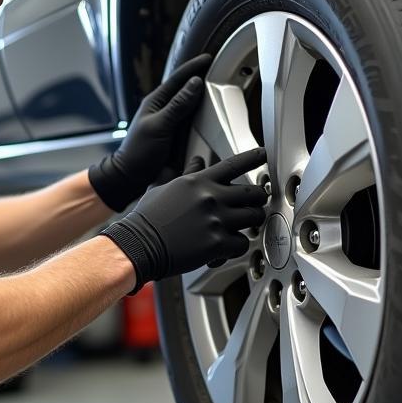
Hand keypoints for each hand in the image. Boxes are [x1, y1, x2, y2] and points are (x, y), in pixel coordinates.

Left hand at [89, 54, 211, 210]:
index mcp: (156, 102)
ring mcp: (170, 122)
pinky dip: (202, 114)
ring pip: (190, 104)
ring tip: (218, 88)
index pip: (178, 78)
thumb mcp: (159, 126)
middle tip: (218, 69)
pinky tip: (211, 114)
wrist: (131, 177)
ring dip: (202, 96)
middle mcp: (164, 109)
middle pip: (185, 89)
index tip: (208, 59)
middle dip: (200, 78)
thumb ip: (178, 105)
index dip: (193, 67)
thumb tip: (195, 83)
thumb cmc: (138, 152)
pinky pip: (192, 120)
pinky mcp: (176, 135)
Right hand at [101, 147, 267, 292]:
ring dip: (251, 223)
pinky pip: (243, 243)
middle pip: (252, 193)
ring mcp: (216, 220)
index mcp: (198, 182)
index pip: (233, 164)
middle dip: (257, 198)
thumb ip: (186, 174)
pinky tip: (227, 248)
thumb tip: (196, 162)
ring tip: (243, 226)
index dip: (252, 157)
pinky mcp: (217, 244)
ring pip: (253, 218)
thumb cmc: (147, 219)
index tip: (263, 154)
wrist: (138, 244)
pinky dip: (237, 247)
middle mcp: (211, 198)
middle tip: (255, 203)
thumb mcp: (164, 187)